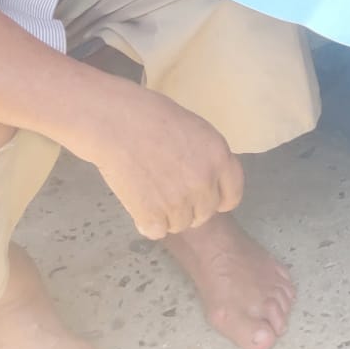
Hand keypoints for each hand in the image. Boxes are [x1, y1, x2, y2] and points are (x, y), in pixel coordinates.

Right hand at [81, 81, 243, 240]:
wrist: (118, 123)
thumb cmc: (153, 117)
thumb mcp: (196, 130)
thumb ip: (208, 158)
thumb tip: (209, 181)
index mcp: (220, 157)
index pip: (231, 196)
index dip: (217, 198)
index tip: (204, 197)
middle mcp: (204, 182)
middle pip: (204, 213)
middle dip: (189, 207)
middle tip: (169, 189)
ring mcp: (179, 201)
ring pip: (180, 224)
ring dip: (167, 215)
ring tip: (151, 192)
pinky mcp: (152, 215)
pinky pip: (157, 231)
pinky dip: (148, 222)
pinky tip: (139, 202)